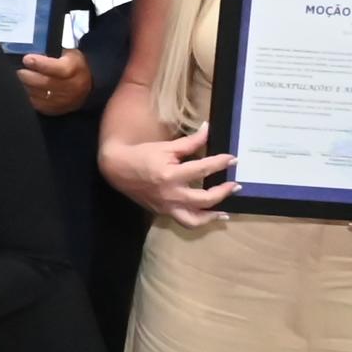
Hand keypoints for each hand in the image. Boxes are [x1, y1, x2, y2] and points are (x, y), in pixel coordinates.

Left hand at [16, 47, 93, 117]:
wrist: (88, 88)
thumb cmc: (75, 66)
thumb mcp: (70, 53)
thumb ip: (54, 50)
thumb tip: (34, 47)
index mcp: (74, 69)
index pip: (57, 68)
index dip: (39, 64)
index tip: (27, 59)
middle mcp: (70, 87)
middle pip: (43, 83)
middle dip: (27, 75)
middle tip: (20, 70)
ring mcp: (62, 101)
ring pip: (37, 94)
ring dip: (26, 85)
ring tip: (23, 78)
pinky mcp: (55, 110)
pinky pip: (36, 104)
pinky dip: (29, 95)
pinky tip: (28, 88)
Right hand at [103, 124, 234, 230]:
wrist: (116, 169)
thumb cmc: (142, 155)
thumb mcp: (166, 147)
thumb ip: (190, 142)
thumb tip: (208, 129)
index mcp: (171, 174)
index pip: (203, 169)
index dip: (220, 163)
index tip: (233, 159)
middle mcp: (171, 194)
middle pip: (205, 198)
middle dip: (223, 191)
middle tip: (235, 184)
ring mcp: (167, 206)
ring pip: (195, 219)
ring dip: (213, 216)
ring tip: (226, 211)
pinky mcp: (164, 212)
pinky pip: (185, 222)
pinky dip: (200, 221)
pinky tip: (210, 216)